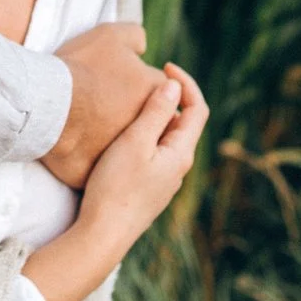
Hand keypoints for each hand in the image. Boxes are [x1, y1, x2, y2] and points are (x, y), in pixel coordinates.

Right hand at [76, 64, 207, 243]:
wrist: (102, 235)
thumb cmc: (116, 187)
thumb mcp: (134, 142)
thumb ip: (155, 112)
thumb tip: (174, 86)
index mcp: (181, 153)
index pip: (198, 109)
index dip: (186, 83)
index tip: (163, 66)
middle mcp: (178, 168)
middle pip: (182, 123)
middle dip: (166, 99)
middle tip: (141, 83)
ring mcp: (163, 180)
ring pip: (165, 139)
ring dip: (153, 118)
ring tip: (128, 106)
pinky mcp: (147, 189)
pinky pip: (152, 154)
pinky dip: (143, 136)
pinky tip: (119, 137)